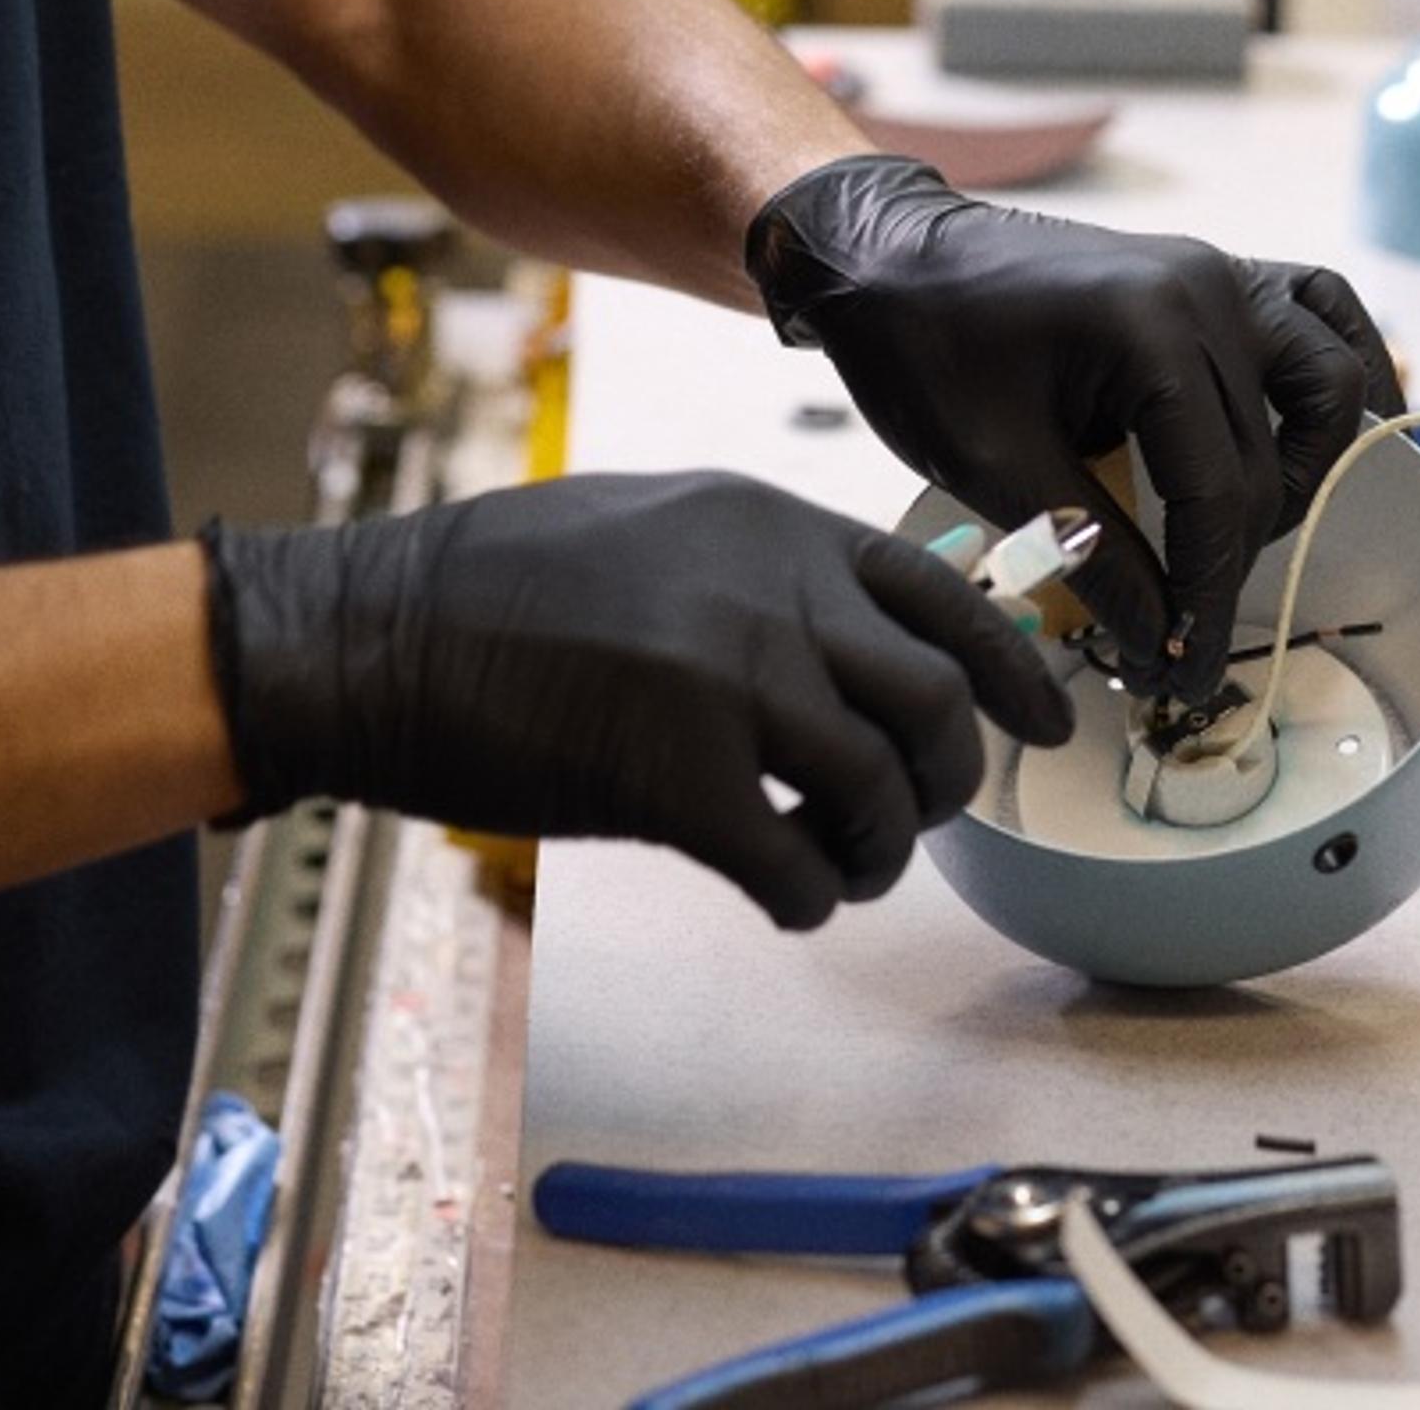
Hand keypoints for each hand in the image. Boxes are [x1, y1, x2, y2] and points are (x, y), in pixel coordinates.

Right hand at [201, 469, 1072, 930]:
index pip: (946, 592)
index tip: (1042, 725)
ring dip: (877, 847)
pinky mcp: (673, 782)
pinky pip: (798, 868)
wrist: (377, 634)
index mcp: (771, 524)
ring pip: (884, 789)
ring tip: (836, 861)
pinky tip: (778, 892)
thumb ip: (762, 566)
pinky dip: (811, 897)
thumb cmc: (501, 585)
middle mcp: (769, 593)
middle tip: (906, 812)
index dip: (1013, 668)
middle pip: (938, 699)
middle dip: (947, 775)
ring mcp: (726, 684)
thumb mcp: (658, 522)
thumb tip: (852, 632)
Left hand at [746, 154, 1402, 704]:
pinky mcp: (1213, 273)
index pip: (1218, 494)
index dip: (1207, 596)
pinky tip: (1336, 435)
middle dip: (1234, 560)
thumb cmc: (924, 354)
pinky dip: (1341, 370)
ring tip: (1242, 539)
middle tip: (1182, 634)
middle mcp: (1209, 289)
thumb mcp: (995, 467)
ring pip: (1326, 380)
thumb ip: (1093, 555)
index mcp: (1151, 329)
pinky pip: (1317, 310)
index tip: (1180, 675)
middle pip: (1268, 457)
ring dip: (1306, 470)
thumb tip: (1164, 646)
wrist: (889, 260)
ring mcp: (1219, 270)